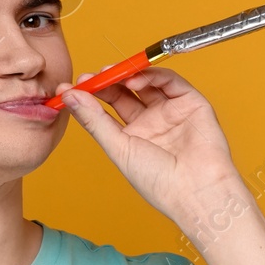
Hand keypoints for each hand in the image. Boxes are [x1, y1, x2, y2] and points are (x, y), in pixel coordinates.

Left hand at [56, 67, 246, 222]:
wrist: (196, 190)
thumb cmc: (159, 181)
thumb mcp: (118, 148)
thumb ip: (94, 120)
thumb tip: (68, 96)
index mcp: (133, 136)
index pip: (108, 107)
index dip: (91, 94)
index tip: (72, 86)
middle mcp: (152, 122)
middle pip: (125, 91)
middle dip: (107, 80)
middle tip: (90, 76)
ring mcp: (172, 111)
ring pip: (147, 82)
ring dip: (126, 74)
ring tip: (110, 73)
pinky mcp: (191, 103)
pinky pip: (171, 81)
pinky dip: (152, 74)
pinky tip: (134, 77)